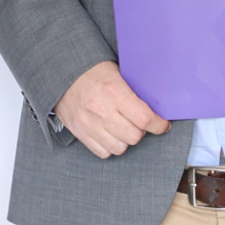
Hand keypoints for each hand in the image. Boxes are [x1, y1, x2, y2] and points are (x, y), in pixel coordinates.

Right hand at [53, 61, 170, 158]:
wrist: (62, 73)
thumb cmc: (93, 71)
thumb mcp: (118, 72)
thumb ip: (135, 91)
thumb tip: (157, 106)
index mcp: (114, 91)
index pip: (145, 118)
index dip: (159, 125)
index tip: (162, 124)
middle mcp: (101, 110)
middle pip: (134, 136)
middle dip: (142, 131)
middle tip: (139, 123)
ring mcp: (89, 124)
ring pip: (119, 148)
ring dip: (125, 140)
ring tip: (123, 128)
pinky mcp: (79, 132)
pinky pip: (103, 152)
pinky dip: (109, 146)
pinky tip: (110, 134)